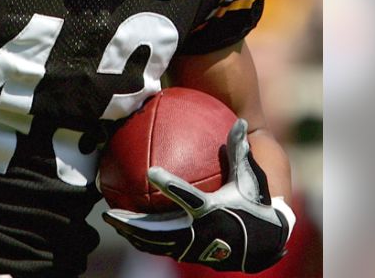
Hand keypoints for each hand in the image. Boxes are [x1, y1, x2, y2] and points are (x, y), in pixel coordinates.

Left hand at [103, 119, 292, 273]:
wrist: (265, 244)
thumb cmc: (256, 204)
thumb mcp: (250, 178)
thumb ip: (239, 150)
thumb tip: (239, 119)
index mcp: (215, 210)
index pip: (188, 196)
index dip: (170, 185)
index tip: (150, 172)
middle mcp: (202, 232)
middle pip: (161, 230)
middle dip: (134, 224)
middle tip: (111, 212)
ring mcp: (195, 247)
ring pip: (157, 244)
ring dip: (133, 234)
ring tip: (110, 221)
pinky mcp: (191, 255)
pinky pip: (162, 249)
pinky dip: (143, 241)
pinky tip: (126, 231)